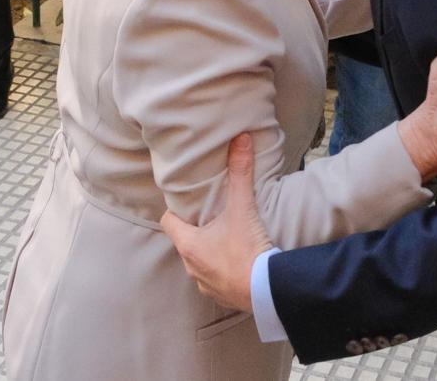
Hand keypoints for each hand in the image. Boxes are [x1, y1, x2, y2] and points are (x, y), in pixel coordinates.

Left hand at [161, 133, 271, 312]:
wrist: (267, 291)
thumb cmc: (248, 250)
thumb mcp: (243, 208)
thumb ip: (240, 173)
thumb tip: (241, 140)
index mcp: (189, 245)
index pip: (169, 222)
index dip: (177, 211)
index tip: (189, 203)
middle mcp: (191, 267)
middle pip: (186, 241)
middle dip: (197, 229)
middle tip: (213, 215)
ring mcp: (205, 284)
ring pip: (200, 262)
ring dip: (210, 251)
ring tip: (228, 238)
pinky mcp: (222, 297)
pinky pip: (215, 279)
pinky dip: (223, 270)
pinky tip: (240, 261)